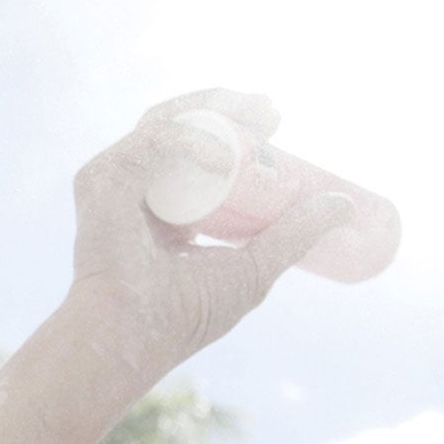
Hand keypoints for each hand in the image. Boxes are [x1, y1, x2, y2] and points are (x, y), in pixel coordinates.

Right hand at [65, 89, 356, 378]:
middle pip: (185, 126)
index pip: (202, 149)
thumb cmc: (185, 315)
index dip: (240, 129)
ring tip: (259, 118)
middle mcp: (139, 186)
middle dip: (230, 108)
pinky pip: (149, 145)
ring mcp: (117, 181)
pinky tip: (221, 156)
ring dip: (214, 110)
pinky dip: (187, 141)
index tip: (277, 121)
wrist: (138, 336)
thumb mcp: (255, 268)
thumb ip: (294, 236)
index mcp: (169, 204)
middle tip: (273, 110)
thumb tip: (343, 205)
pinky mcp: (100, 181)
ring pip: (166, 123)